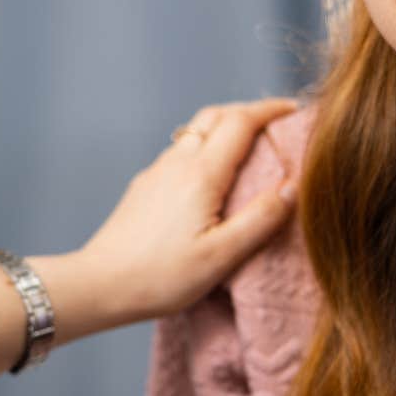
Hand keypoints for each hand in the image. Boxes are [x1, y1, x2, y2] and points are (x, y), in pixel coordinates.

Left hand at [72, 98, 297, 323]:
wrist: (100, 285)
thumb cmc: (162, 277)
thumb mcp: (222, 255)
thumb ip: (260, 218)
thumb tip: (293, 185)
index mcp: (201, 174)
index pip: (241, 122)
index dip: (271, 110)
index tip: (296, 110)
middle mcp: (177, 163)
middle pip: (216, 115)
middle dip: (249, 111)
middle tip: (277, 121)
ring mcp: (156, 172)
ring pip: (195, 132)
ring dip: (225, 127)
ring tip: (250, 146)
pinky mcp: (144, 187)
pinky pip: (180, 152)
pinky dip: (205, 148)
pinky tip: (212, 175)